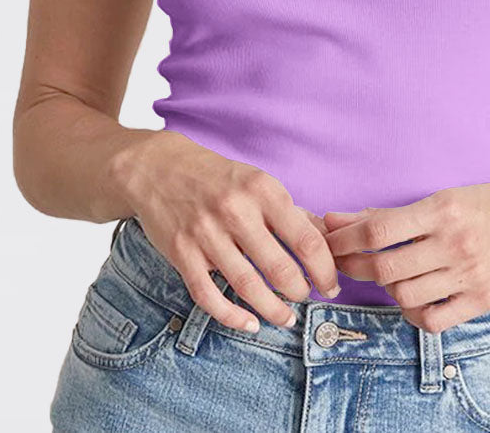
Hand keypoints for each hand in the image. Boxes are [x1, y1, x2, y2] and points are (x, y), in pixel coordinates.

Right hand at [123, 131, 342, 333]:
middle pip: (279, 268)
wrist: (158, 167)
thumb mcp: (258, 182)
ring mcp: (206, 233)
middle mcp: (235, 210)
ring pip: (247, 287)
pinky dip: (232, 316)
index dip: (324, 269)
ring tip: (286, 318)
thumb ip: (292, 212)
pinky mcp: (181, 252)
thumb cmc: (217, 177)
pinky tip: (249, 322)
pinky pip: (209, 296)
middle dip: (300, 292)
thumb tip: (327, 241)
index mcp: (262, 189)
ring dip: (272, 310)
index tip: (330, 284)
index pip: (305, 239)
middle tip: (307, 298)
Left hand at [321, 180, 489, 331]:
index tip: (329, 242)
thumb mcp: (438, 198)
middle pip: (386, 267)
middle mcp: (453, 244)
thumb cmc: (480, 204)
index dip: (346, 239)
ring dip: (384, 289)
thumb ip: (388, 214)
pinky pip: (433, 320)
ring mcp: (468, 275)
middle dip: (354, 267)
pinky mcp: (480, 300)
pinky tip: (410, 299)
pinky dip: (412, 313)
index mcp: (441, 211)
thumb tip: (336, 219)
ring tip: (383, 277)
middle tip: (342, 264)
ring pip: (405, 296)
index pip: (379, 230)